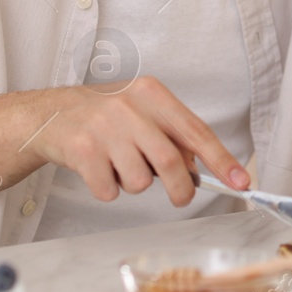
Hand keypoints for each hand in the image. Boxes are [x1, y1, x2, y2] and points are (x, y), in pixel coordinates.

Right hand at [20, 77, 249, 206]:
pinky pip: (110, 191)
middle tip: (180, 197)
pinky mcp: (82, 151)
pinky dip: (108, 190)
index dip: (221, 159)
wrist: (50, 114)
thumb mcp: (141, 111)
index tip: (241, 181)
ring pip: (140, 182)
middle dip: (181, 189)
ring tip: (120, 166)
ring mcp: (104, 128)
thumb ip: (171, 135)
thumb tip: (199, 168)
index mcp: (152, 93)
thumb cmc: (104, 116)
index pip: (196, 130)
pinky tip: (98, 171)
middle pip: (171, 162)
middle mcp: (129, 106)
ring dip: (135, 184)